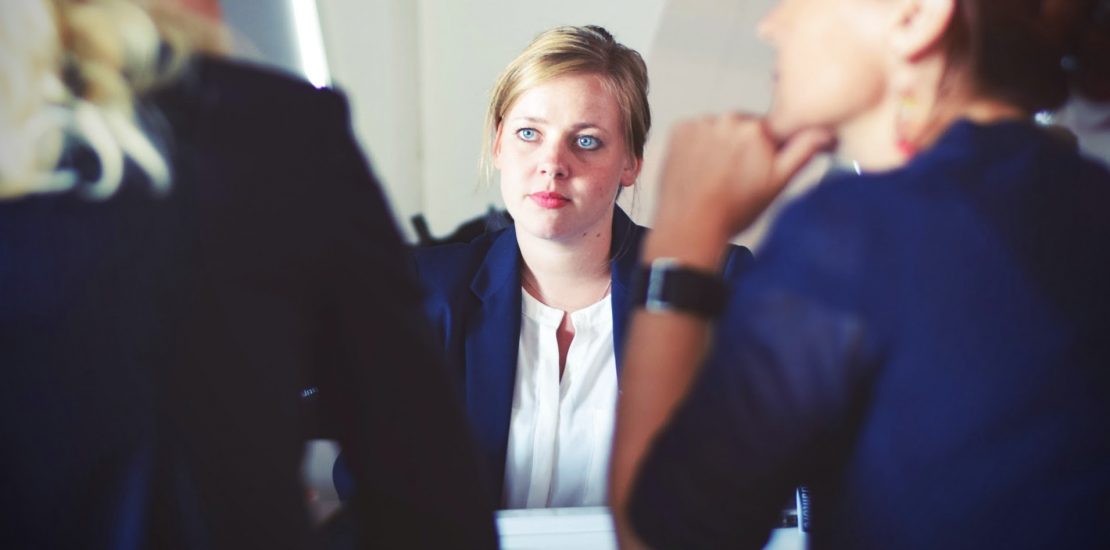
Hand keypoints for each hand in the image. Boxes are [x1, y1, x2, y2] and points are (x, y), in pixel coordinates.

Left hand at [650, 114, 831, 260]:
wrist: (690, 225)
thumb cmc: (733, 210)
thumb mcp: (778, 183)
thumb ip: (803, 151)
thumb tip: (825, 131)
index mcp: (757, 129)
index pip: (770, 130)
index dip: (766, 151)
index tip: (757, 168)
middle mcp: (728, 119)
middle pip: (743, 127)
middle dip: (742, 146)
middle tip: (735, 177)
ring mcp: (701, 123)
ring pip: (718, 129)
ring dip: (719, 145)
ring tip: (715, 176)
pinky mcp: (679, 130)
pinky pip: (695, 131)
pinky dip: (697, 145)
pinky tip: (699, 169)